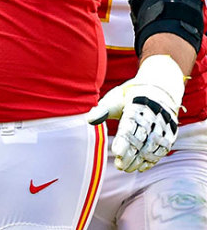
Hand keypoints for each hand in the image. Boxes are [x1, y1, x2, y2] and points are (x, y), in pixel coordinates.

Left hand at [87, 54, 185, 171]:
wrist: (157, 90)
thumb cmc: (129, 97)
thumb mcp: (115, 99)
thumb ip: (103, 110)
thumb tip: (89, 119)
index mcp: (137, 107)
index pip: (130, 127)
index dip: (124, 141)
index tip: (116, 152)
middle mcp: (153, 117)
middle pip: (141, 139)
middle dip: (131, 154)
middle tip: (120, 166)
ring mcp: (163, 126)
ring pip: (152, 146)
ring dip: (141, 160)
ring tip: (128, 169)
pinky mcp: (169, 133)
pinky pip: (162, 149)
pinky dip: (153, 159)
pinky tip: (142, 167)